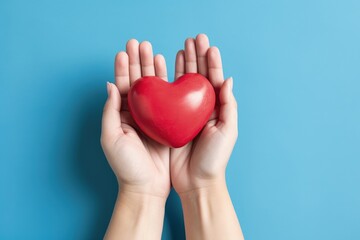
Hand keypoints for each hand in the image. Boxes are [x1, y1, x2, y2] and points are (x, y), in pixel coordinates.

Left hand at [101, 39, 169, 198]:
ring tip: (153, 50)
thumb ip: (110, 111)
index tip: (124, 50)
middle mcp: (136, 114)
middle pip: (137, 82)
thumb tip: (110, 85)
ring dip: (151, 68)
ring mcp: (152, 118)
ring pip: (152, 88)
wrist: (147, 187)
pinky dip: (166, 84)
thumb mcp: (111, 138)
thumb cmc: (126, 166)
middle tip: (139, 43)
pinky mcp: (166, 124)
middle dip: (137, 62)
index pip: (121, 86)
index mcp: (121, 116)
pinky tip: (167, 70)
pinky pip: (167, 100)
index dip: (122, 68)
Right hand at [170, 34, 237, 192]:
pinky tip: (165, 69)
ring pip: (183, 83)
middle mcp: (201, 107)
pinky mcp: (170, 120)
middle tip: (193, 38)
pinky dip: (167, 82)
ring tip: (181, 47)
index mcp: (217, 108)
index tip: (208, 45)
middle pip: (199, 76)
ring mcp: (185, 113)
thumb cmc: (215, 158)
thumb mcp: (228, 131)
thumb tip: (228, 79)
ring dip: (183, 64)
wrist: (196, 180)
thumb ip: (229, 105)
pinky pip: (168, 97)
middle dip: (197, 57)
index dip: (212, 62)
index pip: (214, 79)